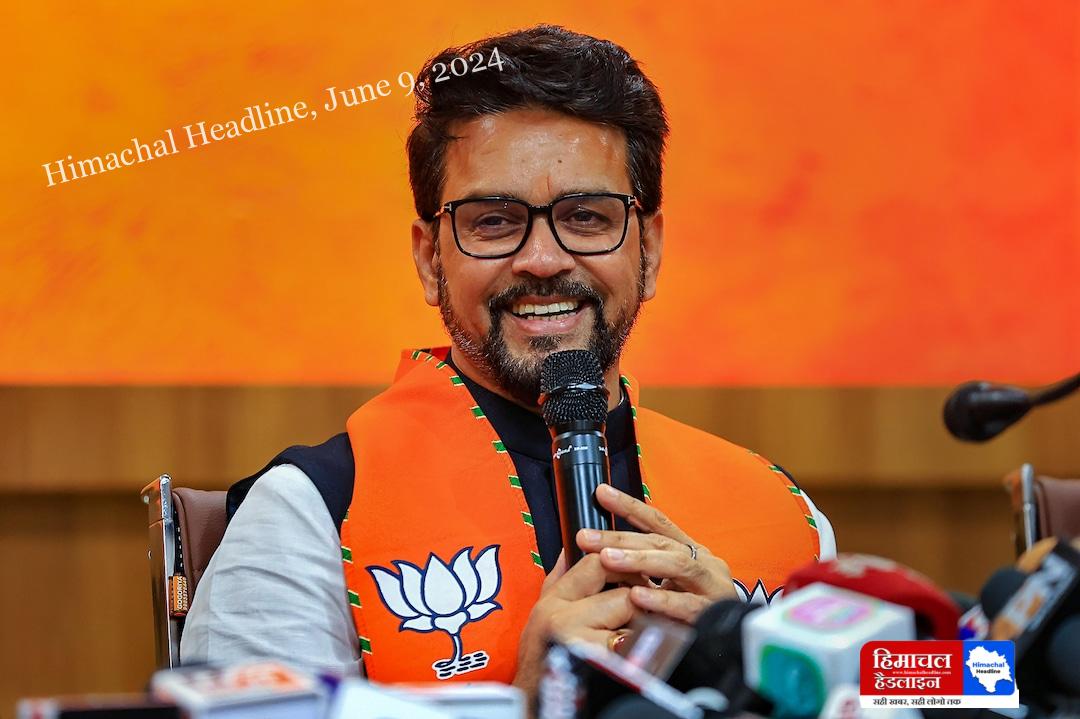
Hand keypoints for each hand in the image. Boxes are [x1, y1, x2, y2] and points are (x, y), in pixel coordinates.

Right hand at [512, 549, 643, 698]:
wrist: (534, 702)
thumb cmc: (540, 659)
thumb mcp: (540, 613)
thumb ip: (558, 579)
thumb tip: (568, 549)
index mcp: (554, 601)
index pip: (597, 562)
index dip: (623, 566)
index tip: (632, 578)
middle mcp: (565, 619)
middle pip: (624, 595)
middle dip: (637, 605)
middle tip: (638, 615)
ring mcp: (582, 646)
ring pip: (634, 624)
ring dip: (641, 632)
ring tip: (633, 640)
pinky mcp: (600, 669)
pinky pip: (636, 654)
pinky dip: (642, 655)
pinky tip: (637, 659)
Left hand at [577, 483, 737, 622]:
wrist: (737, 643)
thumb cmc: (696, 613)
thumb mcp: (670, 586)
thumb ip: (645, 570)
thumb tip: (604, 555)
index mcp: (692, 552)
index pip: (658, 523)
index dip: (629, 506)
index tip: (601, 492)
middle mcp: (704, 563)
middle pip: (661, 543)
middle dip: (621, 539)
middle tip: (586, 538)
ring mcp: (712, 586)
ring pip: (677, 565)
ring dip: (640, 561)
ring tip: (607, 559)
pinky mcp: (714, 613)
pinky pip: (686, 605)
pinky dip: (661, 599)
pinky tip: (637, 596)